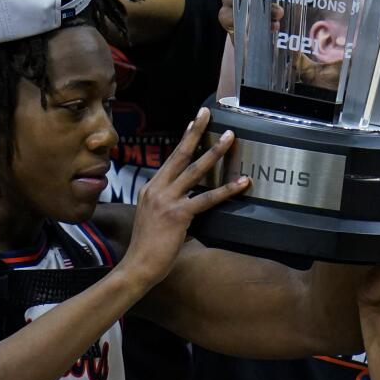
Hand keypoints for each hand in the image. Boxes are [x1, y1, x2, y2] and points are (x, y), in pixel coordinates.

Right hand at [121, 107, 247, 284]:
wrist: (137, 266)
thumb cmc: (148, 248)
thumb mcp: (153, 219)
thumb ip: (168, 206)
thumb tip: (188, 203)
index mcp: (150, 189)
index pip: (171, 159)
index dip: (184, 139)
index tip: (193, 122)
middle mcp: (156, 189)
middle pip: (180, 154)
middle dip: (196, 131)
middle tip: (207, 113)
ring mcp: (166, 200)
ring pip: (195, 170)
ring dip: (215, 152)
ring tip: (230, 138)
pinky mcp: (177, 215)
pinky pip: (206, 199)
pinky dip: (226, 189)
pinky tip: (241, 182)